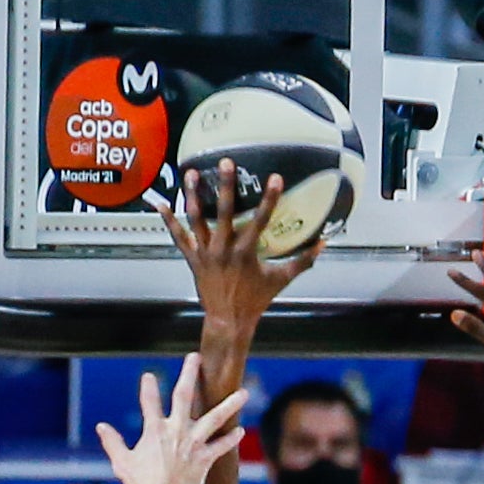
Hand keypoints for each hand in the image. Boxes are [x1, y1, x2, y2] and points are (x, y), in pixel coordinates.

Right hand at [97, 354, 248, 483]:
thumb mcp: (123, 463)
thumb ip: (113, 443)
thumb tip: (101, 427)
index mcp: (154, 430)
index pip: (149, 401)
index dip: (148, 387)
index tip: (149, 376)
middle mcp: (175, 431)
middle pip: (183, 396)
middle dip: (189, 374)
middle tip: (195, 357)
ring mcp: (193, 444)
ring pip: (214, 418)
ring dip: (230, 405)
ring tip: (244, 393)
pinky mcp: (204, 458)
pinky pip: (221, 446)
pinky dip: (230, 439)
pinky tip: (240, 431)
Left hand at [152, 164, 322, 335]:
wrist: (228, 321)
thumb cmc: (255, 301)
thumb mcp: (280, 280)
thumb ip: (302, 261)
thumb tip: (322, 244)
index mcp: (246, 252)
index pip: (261, 220)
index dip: (270, 198)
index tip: (275, 178)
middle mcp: (223, 249)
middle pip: (224, 211)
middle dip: (225, 186)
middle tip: (226, 163)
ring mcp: (205, 253)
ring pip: (196, 219)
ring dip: (193, 195)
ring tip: (191, 173)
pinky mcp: (192, 259)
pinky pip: (178, 237)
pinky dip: (168, 220)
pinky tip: (160, 203)